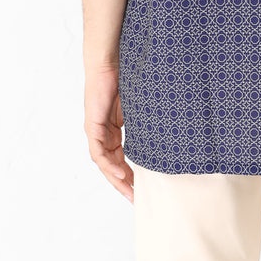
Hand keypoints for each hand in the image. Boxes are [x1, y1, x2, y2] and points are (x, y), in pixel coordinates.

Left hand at [84, 65, 133, 202]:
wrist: (111, 61)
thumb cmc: (126, 77)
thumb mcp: (140, 107)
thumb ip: (145, 122)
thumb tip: (168, 132)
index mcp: (112, 130)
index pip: (120, 159)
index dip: (130, 175)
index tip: (141, 189)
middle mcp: (102, 133)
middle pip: (111, 166)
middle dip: (123, 184)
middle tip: (135, 199)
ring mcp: (96, 130)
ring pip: (104, 163)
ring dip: (116, 179)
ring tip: (130, 191)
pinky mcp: (92, 125)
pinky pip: (99, 152)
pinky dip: (110, 165)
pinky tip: (121, 173)